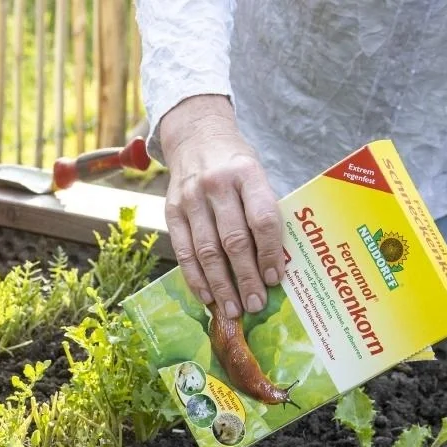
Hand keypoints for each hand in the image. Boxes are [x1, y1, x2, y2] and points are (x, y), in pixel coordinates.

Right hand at [158, 95, 282, 318]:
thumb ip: (263, 211)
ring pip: (207, 251)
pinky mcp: (171, 211)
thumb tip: (273, 265)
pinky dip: (196, 278)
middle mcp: (216, 185)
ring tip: (233, 310)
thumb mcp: (257, 174)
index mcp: (246, 173)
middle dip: (246, 277)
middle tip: (256, 304)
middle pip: (233, 240)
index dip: (269, 253)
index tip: (275, 279)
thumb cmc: (235, 163)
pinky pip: (184, 252)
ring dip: (221, 286)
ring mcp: (190, 199)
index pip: (261, 219)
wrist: (196, 136)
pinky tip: (208, 297)